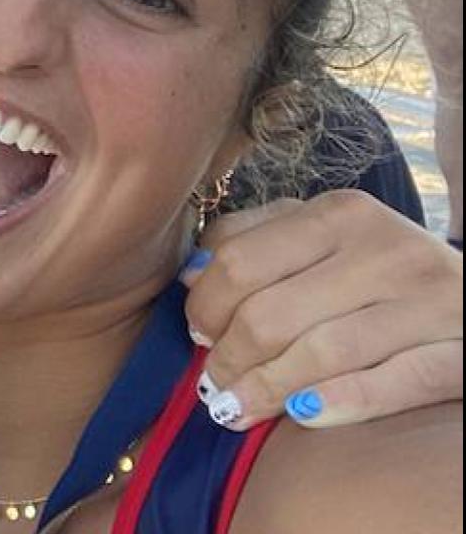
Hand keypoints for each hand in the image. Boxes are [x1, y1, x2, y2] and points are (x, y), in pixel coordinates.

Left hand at [184, 189, 462, 428]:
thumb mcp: (322, 237)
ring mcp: (432, 300)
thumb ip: (253, 240)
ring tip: (234, 409)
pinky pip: (397, 381)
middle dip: (229, 357)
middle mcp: (388, 248)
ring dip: (266, 389)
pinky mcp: (465, 350)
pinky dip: (342, 401)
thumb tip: (190, 272)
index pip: (240, 262)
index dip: (204, 307)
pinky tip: (300, 415)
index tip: (196, 335)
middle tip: (213, 383)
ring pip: (323, 352)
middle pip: (271, 313)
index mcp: (342, 213)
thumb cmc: (382, 271)